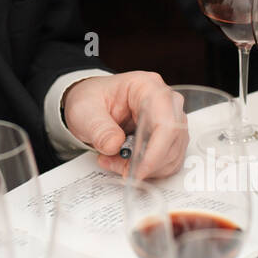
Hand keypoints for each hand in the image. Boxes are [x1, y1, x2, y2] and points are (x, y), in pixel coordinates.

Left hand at [63, 73, 187, 177]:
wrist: (91, 105)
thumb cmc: (91, 100)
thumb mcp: (84, 111)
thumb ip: (99, 128)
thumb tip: (115, 145)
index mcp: (147, 87)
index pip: (165, 120)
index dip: (156, 150)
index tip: (138, 169)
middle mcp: (165, 102)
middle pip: (173, 140)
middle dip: (148, 162)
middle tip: (120, 168)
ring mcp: (169, 120)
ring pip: (172, 155)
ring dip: (145, 168)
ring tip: (115, 161)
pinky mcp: (167, 138)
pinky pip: (167, 162)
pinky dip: (147, 170)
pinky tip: (124, 163)